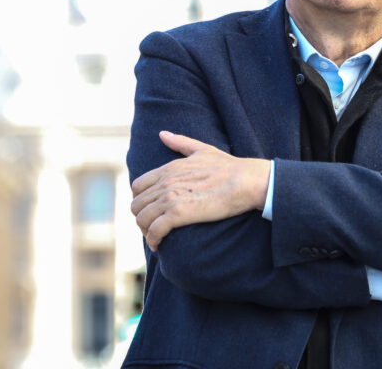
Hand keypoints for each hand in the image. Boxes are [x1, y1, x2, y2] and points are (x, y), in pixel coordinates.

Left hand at [130, 131, 270, 250]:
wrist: (245, 181)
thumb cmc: (228, 166)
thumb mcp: (201, 149)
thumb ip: (180, 142)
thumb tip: (162, 134)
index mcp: (168, 169)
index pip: (137, 187)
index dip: (140, 200)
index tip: (149, 209)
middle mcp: (165, 183)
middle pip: (136, 205)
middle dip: (141, 217)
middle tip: (152, 227)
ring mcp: (171, 199)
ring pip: (142, 219)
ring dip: (145, 231)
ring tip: (155, 237)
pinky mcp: (179, 215)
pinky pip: (155, 230)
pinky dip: (153, 240)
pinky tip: (158, 245)